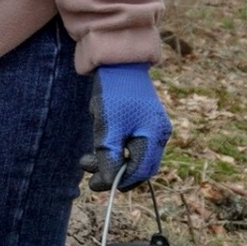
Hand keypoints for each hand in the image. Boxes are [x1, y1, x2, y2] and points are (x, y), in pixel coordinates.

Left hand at [81, 62, 171, 190]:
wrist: (118, 61)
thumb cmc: (114, 93)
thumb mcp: (107, 128)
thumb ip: (109, 156)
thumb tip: (108, 181)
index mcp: (155, 136)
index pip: (140, 172)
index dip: (117, 181)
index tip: (94, 184)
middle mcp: (159, 133)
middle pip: (139, 167)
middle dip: (113, 171)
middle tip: (87, 168)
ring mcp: (154, 126)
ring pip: (134, 155)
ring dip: (111, 160)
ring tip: (86, 157)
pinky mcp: (145, 120)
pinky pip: (133, 143)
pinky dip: (116, 148)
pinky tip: (100, 144)